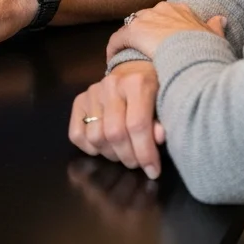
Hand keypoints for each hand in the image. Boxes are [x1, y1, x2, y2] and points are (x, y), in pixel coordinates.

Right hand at [69, 61, 165, 178]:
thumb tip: (158, 138)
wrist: (134, 71)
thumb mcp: (166, 103)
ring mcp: (92, 92)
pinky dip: (90, 148)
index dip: (145, 154)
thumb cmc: (156, 91)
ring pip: (95, 137)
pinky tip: (105, 147)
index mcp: (137, 83)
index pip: (137, 125)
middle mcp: (111, 85)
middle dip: (129, 157)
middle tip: (138, 163)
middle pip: (114, 133)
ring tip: (123, 154)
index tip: (153, 172)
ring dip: (111, 155)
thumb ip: (163, 121)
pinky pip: (77, 135)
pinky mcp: (79, 100)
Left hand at [105, 2, 226, 61]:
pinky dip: (114, 49)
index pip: (164, 15)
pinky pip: (117, 39)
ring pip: (131, 28)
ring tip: (126, 56)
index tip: (159, 41)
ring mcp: (147, 18)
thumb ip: (215, 27)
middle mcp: (162, 9)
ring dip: (128, 41)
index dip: (160, 28)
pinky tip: (112, 60)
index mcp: (181, 10)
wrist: (195, 54)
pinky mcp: (133, 31)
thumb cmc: (206, 49)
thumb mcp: (215, 37)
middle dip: (143, 33)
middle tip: (142, 50)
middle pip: (146, 19)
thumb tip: (220, 19)